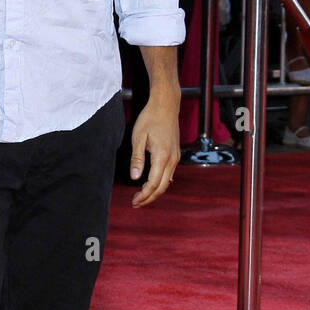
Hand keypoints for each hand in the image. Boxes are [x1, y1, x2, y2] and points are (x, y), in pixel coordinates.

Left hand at [129, 93, 179, 207]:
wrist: (166, 105)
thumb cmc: (150, 118)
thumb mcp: (138, 138)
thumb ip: (137, 159)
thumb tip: (135, 177)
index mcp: (162, 156)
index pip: (153, 183)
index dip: (143, 195)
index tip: (134, 201)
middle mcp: (172, 159)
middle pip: (162, 187)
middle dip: (149, 198)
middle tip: (136, 203)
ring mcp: (176, 157)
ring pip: (166, 182)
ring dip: (154, 191)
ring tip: (141, 197)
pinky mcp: (176, 154)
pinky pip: (169, 174)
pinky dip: (160, 183)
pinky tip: (151, 185)